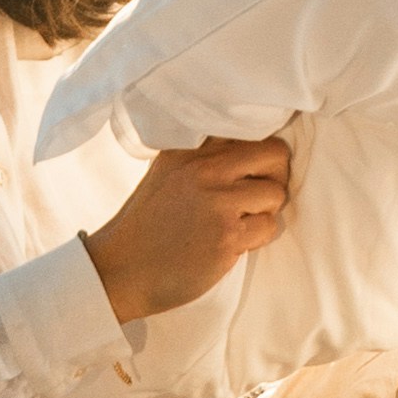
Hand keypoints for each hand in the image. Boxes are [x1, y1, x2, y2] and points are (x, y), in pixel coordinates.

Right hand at [88, 131, 293, 321]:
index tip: (256, 166)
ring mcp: (217, 202)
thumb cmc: (147, 226)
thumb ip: (201, 157)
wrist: (121, 270)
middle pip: (274, 153)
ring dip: (265, 211)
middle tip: (260, 194)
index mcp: (189, 149)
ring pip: (276, 193)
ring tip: (241, 222)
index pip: (245, 127)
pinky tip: (232, 243)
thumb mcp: (166, 174)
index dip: (259, 150)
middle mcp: (204, 169)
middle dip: (276, 175)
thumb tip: (250, 150)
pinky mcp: (227, 235)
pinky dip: (257, 238)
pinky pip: (268, 227)